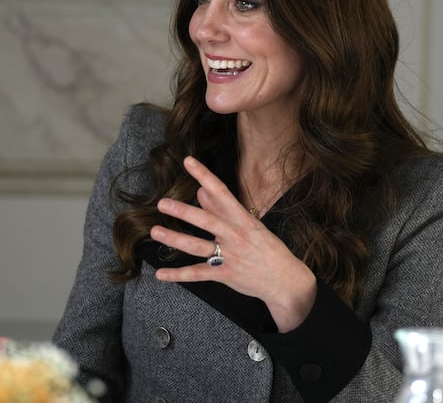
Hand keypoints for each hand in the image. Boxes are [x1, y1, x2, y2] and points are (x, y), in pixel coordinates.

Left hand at [150, 156, 316, 332]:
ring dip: (176, 239)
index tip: (188, 162)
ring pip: (198, 247)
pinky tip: (160, 274)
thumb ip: (223, 209)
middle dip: (185, 212)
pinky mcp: (226, 275)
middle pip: (208, 221)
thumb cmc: (267, 249)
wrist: (286, 280)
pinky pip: (198, 274)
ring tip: (156, 231)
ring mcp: (230, 257)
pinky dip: (178, 275)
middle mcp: (236, 236)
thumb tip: (201, 191)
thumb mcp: (250, 225)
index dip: (205, 176)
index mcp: (243, 220)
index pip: (222, 192)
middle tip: (163, 203)